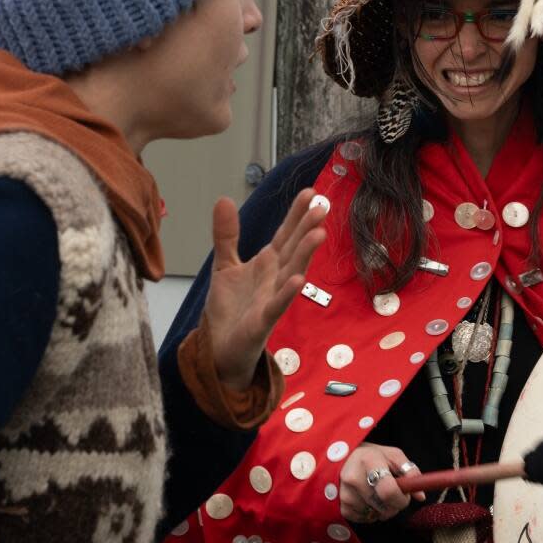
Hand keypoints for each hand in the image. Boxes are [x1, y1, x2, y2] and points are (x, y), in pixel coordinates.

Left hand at [203, 188, 326, 390]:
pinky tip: (298, 280)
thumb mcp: (225, 265)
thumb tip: (224, 199)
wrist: (220, 348)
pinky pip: (277, 306)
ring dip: (305, 255)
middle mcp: (275, 279)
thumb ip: (226, 234)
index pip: (286, 235)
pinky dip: (287, 293)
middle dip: (307, 228)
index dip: (297, 214)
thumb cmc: (229, 309)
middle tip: (322, 206)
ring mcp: (272, 300)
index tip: (311, 193)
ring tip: (319, 234)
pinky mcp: (262, 321)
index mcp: (268, 264)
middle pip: (294, 249)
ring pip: (292, 273)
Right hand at [339, 442, 424, 523]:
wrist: (342, 459)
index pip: (389, 490)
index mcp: (368, 460)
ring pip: (375, 514)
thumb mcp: (392, 455)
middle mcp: (353, 477)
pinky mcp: (341, 506)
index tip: (404, 495)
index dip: (401, 499)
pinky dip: (370, 514)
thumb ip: (409, 472)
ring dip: (382, 510)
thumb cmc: (371, 457)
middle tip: (392, 494)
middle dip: (394, 505)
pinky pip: (364, 519)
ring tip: (377, 494)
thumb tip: (420, 496)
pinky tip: (367, 500)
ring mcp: (345, 493)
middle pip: (383, 506)